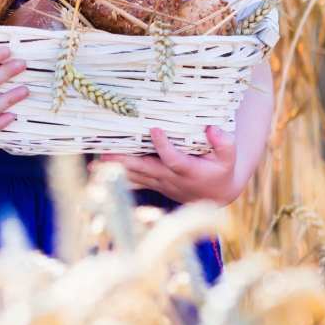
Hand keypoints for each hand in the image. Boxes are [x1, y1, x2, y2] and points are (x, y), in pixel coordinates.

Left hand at [95, 126, 241, 204]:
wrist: (216, 195)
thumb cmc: (222, 170)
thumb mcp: (230, 157)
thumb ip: (225, 143)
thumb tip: (212, 129)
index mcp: (189, 171)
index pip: (174, 159)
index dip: (164, 146)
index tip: (154, 129)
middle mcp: (171, 179)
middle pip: (146, 169)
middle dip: (126, 162)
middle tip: (105, 155)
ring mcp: (160, 183)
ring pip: (136, 177)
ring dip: (115, 170)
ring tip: (94, 165)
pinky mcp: (154, 183)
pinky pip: (133, 181)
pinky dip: (117, 176)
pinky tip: (97, 172)